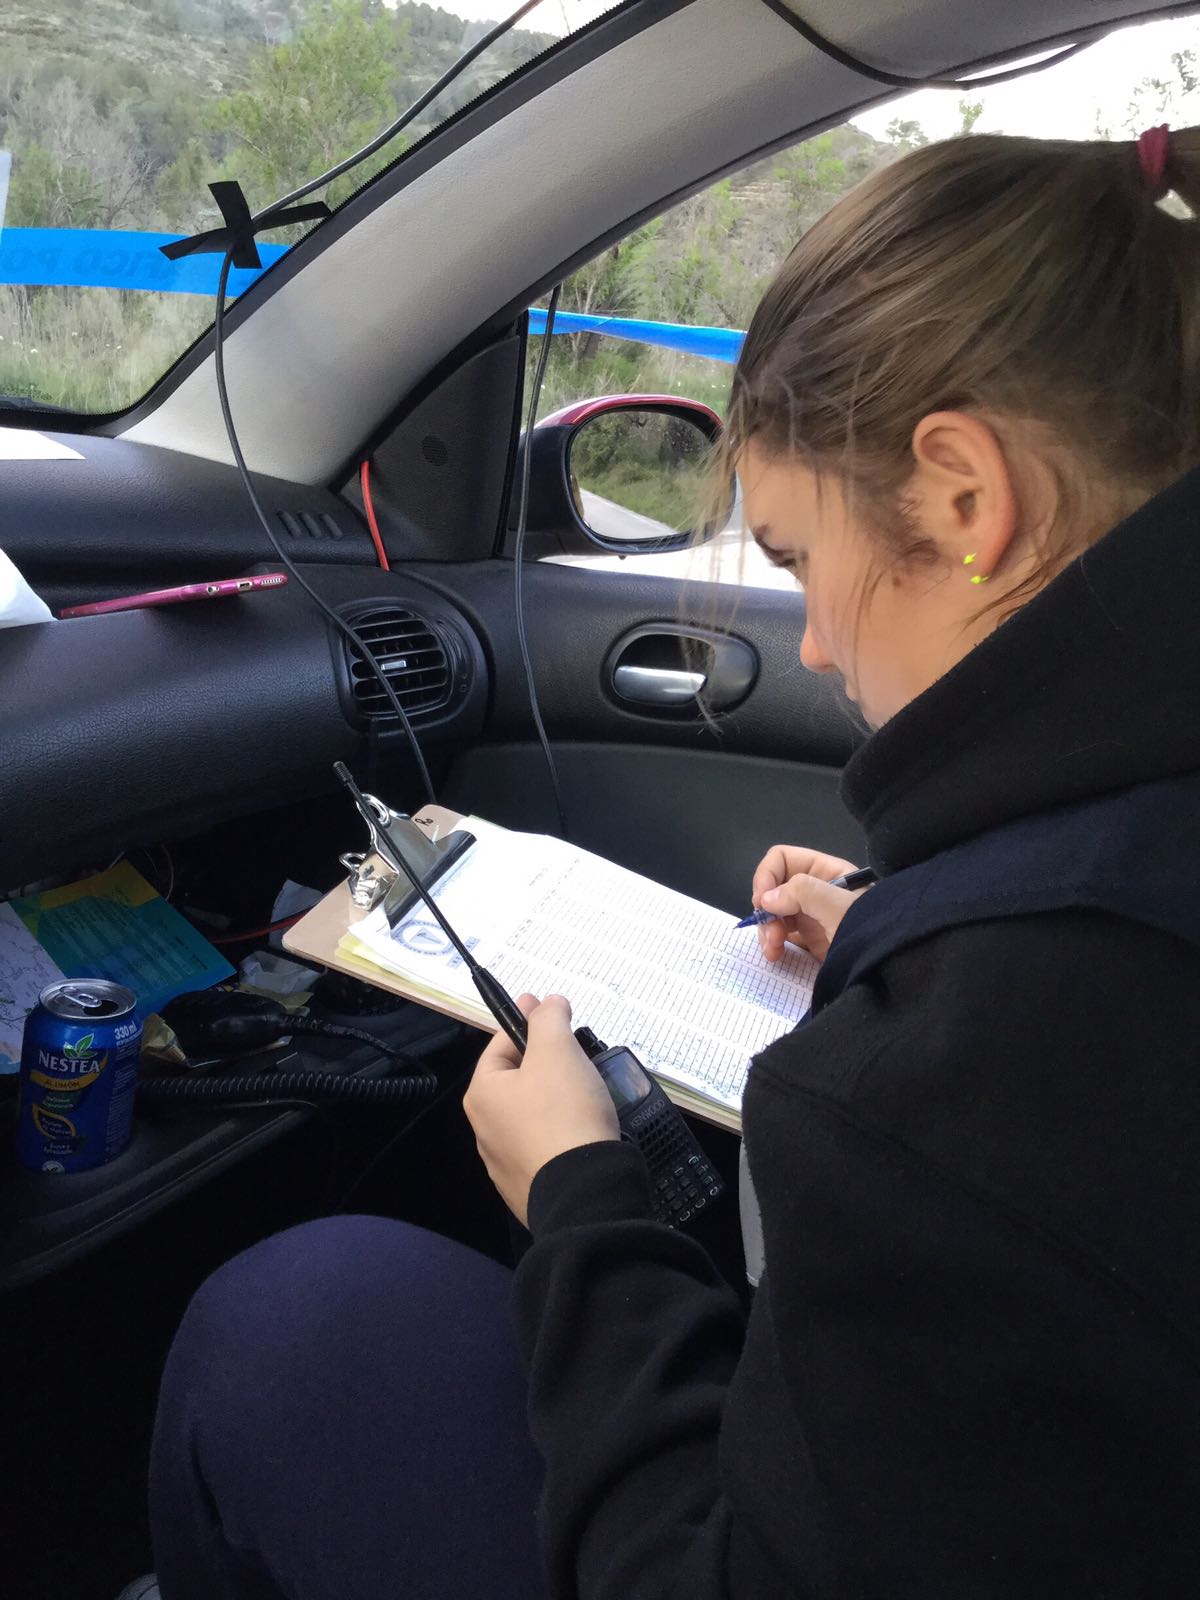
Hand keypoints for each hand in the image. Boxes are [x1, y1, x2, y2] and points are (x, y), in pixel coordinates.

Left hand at [463, 993, 619, 1226]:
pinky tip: (581, 1128)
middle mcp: (485, 1130)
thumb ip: (549, 1020)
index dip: (527, 1022)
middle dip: (544, 1062)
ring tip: (584, 1091)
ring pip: (531, 1114)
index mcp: (482, 1094)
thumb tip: (546, 1003)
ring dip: (554, 1098)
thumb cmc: (564, 1114)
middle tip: (574, 1052)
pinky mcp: (529, 1187)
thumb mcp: (557, 1052)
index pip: (501, 1044)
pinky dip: (560, 1131)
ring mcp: (505, 1163)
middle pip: (516, 1080)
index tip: (548, 1008)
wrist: (584, 1192)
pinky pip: (545, 1145)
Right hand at [751, 844, 871, 963]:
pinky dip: (773, 944)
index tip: (762, 902)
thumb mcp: (839, 906)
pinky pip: (782, 936)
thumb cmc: (870, 929)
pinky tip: (776, 955)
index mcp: (825, 871)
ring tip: (773, 951)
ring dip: (766, 930)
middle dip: (766, 910)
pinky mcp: (810, 940)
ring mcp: (812, 916)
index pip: (783, 859)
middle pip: (773, 888)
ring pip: (773, 913)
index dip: (767, 876)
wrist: (892, 968)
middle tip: (772, 934)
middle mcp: (815, 890)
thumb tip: (767, 898)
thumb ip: (803, 892)